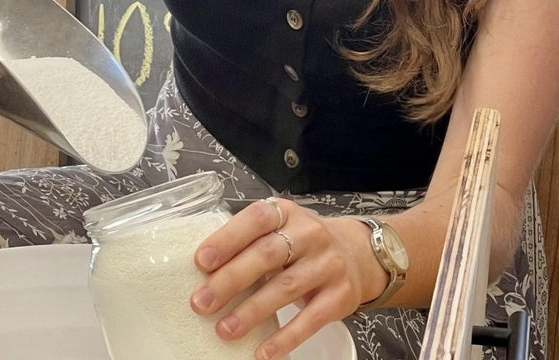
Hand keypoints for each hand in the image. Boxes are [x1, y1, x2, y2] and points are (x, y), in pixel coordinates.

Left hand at [190, 198, 386, 359]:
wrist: (357, 253)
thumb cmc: (303, 243)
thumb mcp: (281, 229)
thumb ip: (250, 242)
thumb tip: (205, 271)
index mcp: (286, 213)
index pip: (256, 219)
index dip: (228, 238)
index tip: (201, 261)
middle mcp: (309, 234)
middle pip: (267, 254)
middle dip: (231, 279)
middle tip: (201, 302)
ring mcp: (327, 264)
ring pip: (285, 288)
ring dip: (251, 311)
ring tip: (224, 329)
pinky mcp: (340, 295)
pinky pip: (310, 319)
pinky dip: (285, 337)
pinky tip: (262, 352)